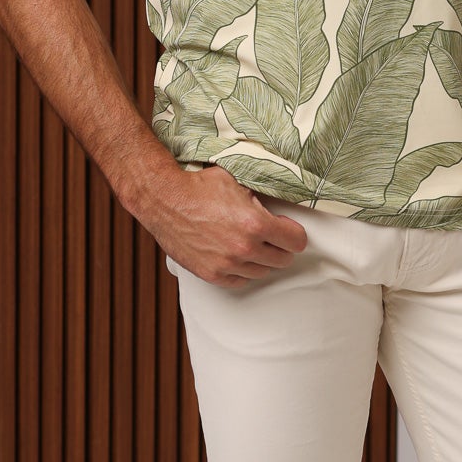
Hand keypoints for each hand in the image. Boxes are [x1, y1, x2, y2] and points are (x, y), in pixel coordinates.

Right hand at [149, 165, 308, 285]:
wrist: (164, 199)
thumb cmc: (199, 185)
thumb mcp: (239, 180)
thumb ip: (264, 194)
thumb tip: (285, 196)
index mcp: (256, 224)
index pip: (297, 241)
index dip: (293, 233)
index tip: (286, 228)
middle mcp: (244, 248)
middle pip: (283, 260)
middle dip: (280, 246)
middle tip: (269, 236)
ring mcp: (227, 264)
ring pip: (262, 272)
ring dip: (261, 259)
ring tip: (249, 243)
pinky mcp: (211, 274)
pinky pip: (240, 281)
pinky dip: (241, 270)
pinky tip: (235, 256)